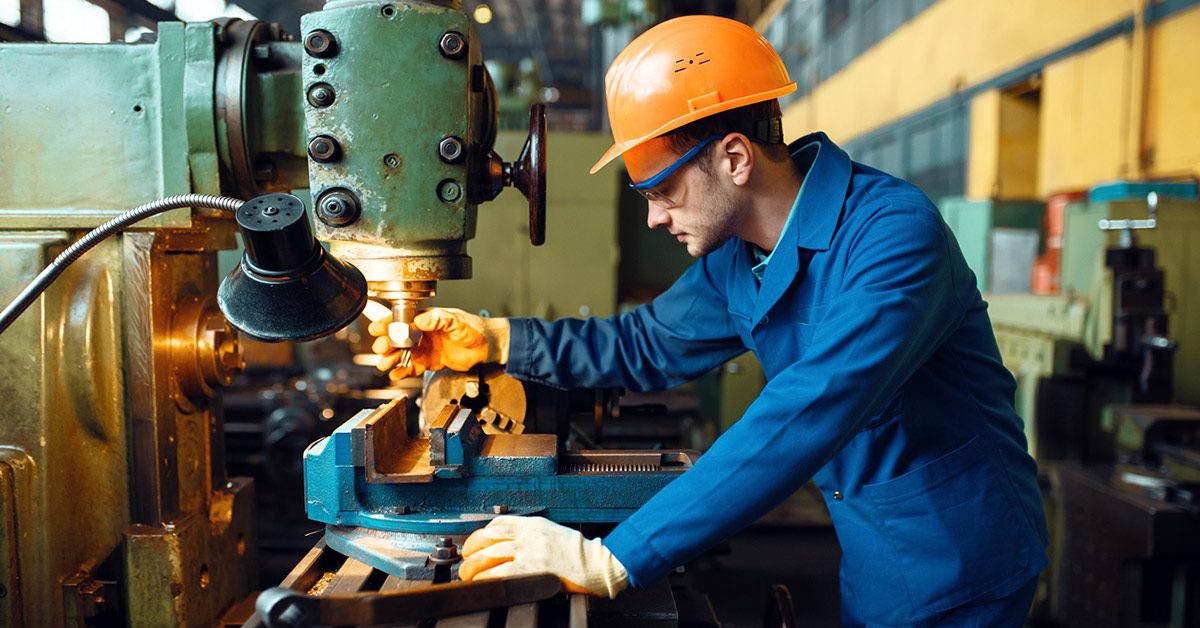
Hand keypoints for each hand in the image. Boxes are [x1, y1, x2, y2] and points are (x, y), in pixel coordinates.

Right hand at [369, 308, 509, 380]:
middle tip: (380, 349)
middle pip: (399, 338)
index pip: (403, 320)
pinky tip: (395, 374)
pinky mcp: (430, 362)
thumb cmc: (474, 329)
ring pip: (403, 354)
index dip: (388, 324)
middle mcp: (423, 333)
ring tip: (384, 363)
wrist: (487, 346)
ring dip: (392, 358)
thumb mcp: (456, 320)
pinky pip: (412, 367)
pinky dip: (403, 371)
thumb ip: (438, 319)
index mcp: (427, 319)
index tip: (377, 329)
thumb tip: (420, 319)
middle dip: (387, 343)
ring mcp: (426, 348)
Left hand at [459, 516, 628, 598]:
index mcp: (534, 524)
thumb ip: (531, 537)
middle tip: (465, 561)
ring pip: (489, 553)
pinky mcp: (531, 569)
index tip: (474, 543)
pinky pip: (499, 572)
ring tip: (467, 575)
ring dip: (473, 565)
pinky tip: (480, 583)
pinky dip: (485, 577)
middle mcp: (528, 534)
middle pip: (488, 537)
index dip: (481, 534)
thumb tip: (508, 548)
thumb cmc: (579, 554)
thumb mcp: (553, 534)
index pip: (499, 523)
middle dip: (471, 549)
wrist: (597, 564)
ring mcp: (529, 551)